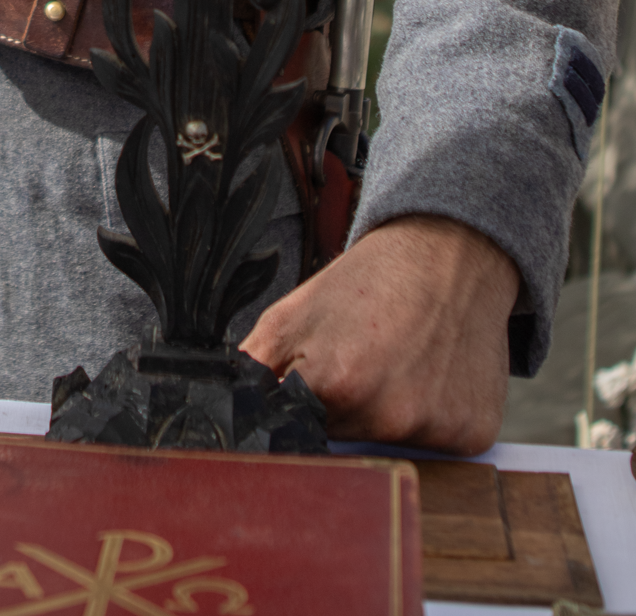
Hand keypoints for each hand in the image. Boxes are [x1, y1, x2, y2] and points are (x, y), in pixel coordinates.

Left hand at [240, 214, 520, 451]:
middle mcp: (389, 415)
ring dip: (383, 417)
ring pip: (387, 446)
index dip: (295, 414)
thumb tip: (227, 415)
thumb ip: (253, 370)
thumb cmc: (369, 282)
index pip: (295, 436)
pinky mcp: (472, 435)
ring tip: (394, 363)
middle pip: (342, 444)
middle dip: (338, 413)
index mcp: (337, 384)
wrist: (449, 254)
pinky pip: (434, 446)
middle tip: (357, 363)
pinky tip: (428, 376)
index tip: (307, 391)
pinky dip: (427, 419)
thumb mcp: (293, 313)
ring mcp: (434, 428)